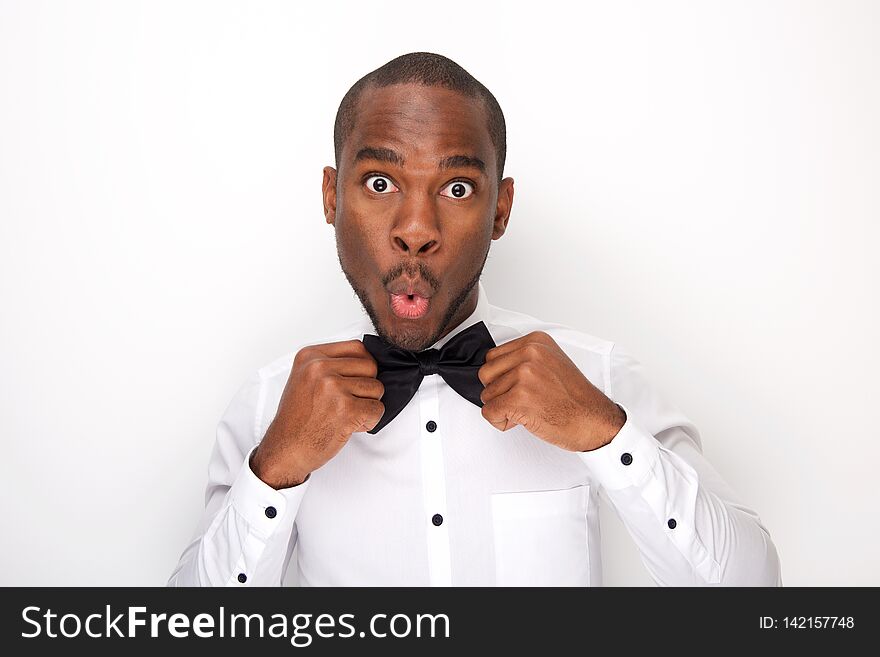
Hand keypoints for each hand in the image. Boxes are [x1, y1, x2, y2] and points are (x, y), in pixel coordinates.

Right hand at [250, 339, 384, 488]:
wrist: (286, 449)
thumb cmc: (297, 419)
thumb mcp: (305, 378)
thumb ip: (331, 365)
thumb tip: (367, 361)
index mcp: (310, 356)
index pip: (357, 348)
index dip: (362, 368)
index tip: (352, 383)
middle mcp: (320, 368)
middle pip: (370, 366)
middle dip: (367, 387)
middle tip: (350, 402)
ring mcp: (332, 388)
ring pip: (377, 388)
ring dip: (368, 405)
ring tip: (346, 415)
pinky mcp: (346, 409)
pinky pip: (377, 409)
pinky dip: (370, 421)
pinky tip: (350, 426)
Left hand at [478, 331, 625, 451]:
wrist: (594, 421)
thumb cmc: (575, 399)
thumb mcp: (551, 363)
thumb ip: (524, 360)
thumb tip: (497, 370)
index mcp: (536, 342)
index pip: (493, 357)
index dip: (502, 377)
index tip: (520, 387)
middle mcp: (530, 354)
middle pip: (486, 374)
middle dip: (498, 392)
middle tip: (522, 400)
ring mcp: (524, 375)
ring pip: (486, 395)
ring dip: (502, 408)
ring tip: (527, 410)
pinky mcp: (519, 398)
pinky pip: (489, 412)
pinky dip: (500, 422)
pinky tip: (521, 420)